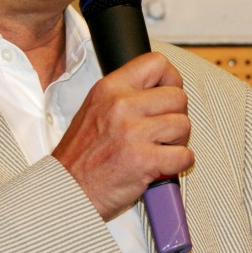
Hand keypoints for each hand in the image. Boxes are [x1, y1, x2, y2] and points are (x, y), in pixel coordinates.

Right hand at [52, 52, 193, 220]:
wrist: (67, 190)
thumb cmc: (81, 155)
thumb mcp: (95, 108)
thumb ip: (125, 95)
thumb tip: (162, 88)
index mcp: (109, 88)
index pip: (157, 63)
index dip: (171, 79)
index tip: (168, 95)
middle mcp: (121, 105)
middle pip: (178, 97)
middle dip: (176, 116)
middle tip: (162, 132)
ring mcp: (133, 132)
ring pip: (184, 125)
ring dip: (177, 141)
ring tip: (158, 149)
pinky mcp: (144, 160)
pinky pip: (184, 156)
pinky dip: (177, 164)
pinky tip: (160, 167)